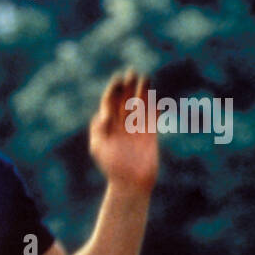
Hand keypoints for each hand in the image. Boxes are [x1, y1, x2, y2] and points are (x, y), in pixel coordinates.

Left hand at [89, 69, 158, 192]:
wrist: (130, 182)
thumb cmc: (111, 166)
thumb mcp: (99, 147)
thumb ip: (99, 130)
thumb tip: (102, 116)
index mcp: (108, 124)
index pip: (110, 101)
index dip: (114, 90)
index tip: (118, 80)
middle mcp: (121, 122)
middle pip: (125, 98)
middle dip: (128, 85)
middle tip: (131, 72)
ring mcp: (136, 126)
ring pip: (140, 103)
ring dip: (142, 91)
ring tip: (145, 78)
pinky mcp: (150, 132)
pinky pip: (153, 115)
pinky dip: (154, 106)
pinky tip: (156, 97)